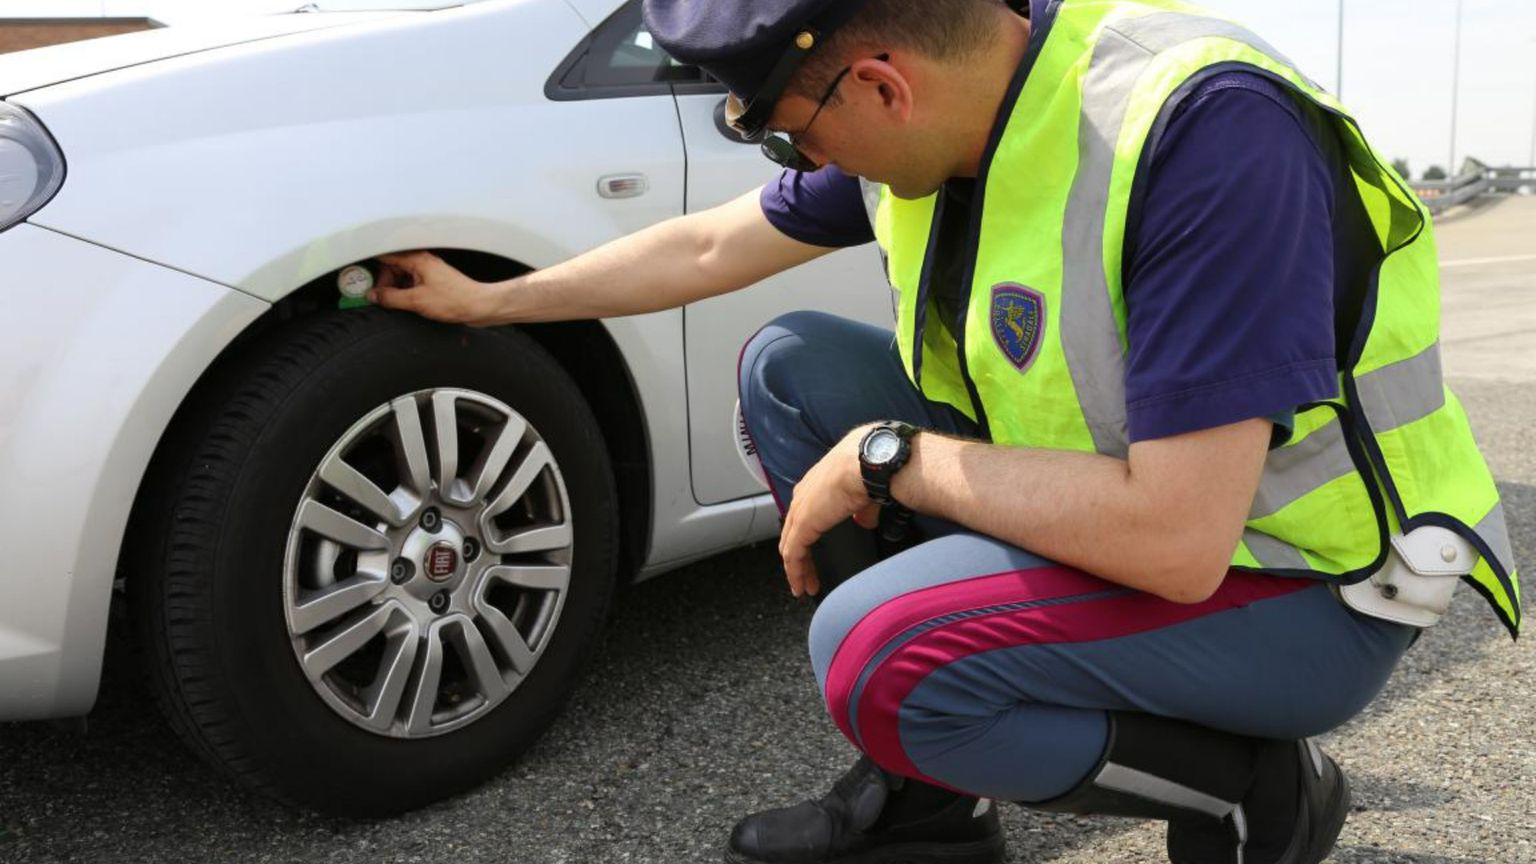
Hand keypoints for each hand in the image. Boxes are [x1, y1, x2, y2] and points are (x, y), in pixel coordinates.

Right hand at [367, 251, 494, 324]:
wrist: (480, 306)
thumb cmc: (454, 300)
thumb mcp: (417, 301)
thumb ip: (391, 298)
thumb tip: (372, 296)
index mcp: (416, 260)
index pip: (384, 257)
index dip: (370, 267)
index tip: (358, 277)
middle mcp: (421, 261)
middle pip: (391, 268)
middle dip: (382, 282)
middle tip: (377, 299)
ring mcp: (427, 271)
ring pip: (400, 276)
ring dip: (393, 289)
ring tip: (391, 304)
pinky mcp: (433, 282)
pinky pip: (411, 283)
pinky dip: (403, 292)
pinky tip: (404, 304)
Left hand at [779, 424, 881, 597]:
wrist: (869, 461)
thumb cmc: (870, 467)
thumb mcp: (865, 492)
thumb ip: (861, 510)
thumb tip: (865, 522)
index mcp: (816, 485)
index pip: (804, 516)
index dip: (807, 537)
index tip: (813, 554)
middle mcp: (803, 496)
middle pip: (794, 533)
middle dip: (800, 557)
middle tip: (806, 577)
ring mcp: (801, 510)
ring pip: (792, 546)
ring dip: (798, 570)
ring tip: (804, 587)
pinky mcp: (803, 524)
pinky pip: (794, 555)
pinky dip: (796, 573)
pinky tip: (802, 586)